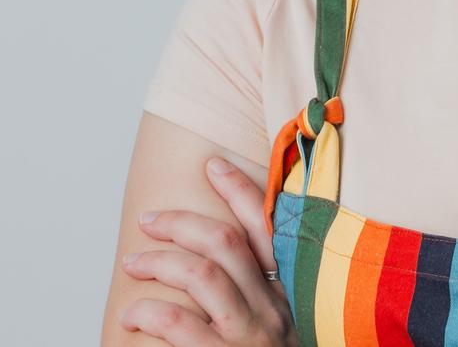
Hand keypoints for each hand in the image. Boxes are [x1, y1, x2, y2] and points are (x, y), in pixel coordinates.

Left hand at [119, 157, 297, 345]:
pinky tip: (134, 316)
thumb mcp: (279, 323)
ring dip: (159, 263)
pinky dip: (151, 315)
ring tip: (133, 265)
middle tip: (149, 221)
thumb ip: (260, 289)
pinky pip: (181, 329)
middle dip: (180, 224)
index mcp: (288, 289)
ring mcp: (249, 338)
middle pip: (225, 244)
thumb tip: (221, 250)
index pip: (266, 226)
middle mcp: (273, 308)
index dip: (239, 190)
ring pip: (202, 277)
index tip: (211, 164)